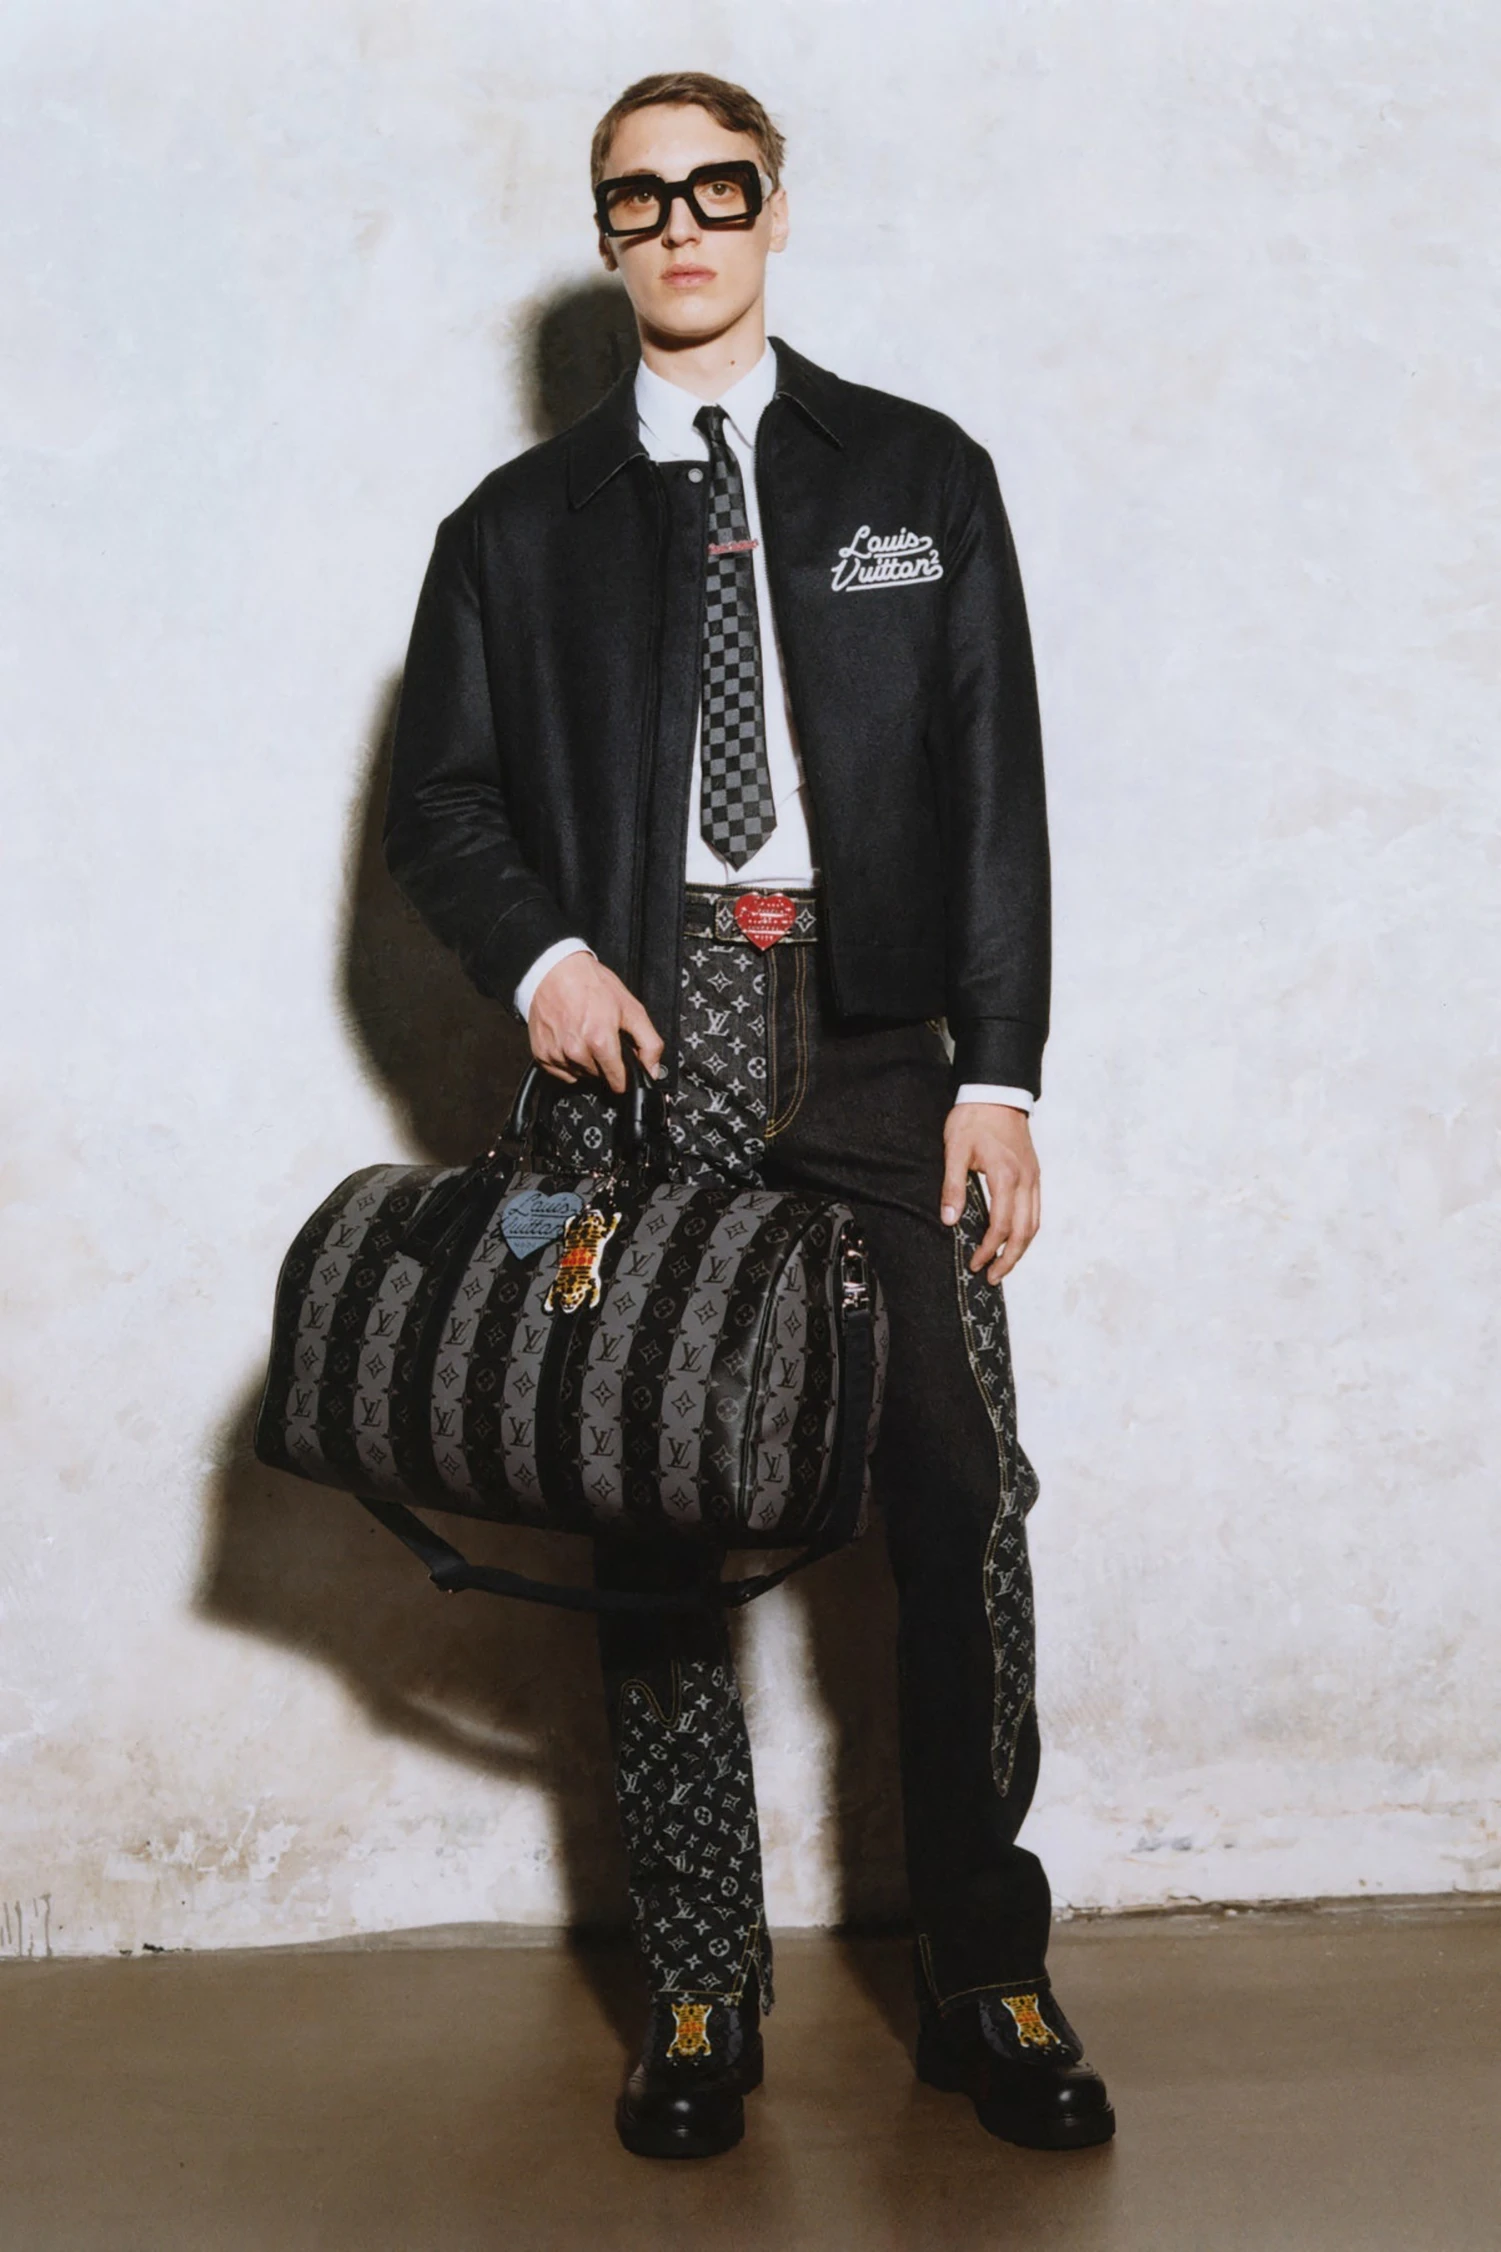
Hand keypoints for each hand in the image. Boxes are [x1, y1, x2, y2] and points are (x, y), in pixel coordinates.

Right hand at [527, 953, 664, 1094]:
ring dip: (586, 1063)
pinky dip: (568, 1062)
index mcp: (600, 1041)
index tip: (623, 1067)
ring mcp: (557, 1054)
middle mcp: (576, 1051)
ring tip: (585, 1035)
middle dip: (605, 1063)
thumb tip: (652, 1070)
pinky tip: (570, 1041)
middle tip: (602, 1038)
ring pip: (580, 1075)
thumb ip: (649, 1042)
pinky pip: (561, 1072)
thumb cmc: (591, 985)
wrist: (556, 971)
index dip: (625, 1075)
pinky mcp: (542, 1054)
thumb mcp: (632, 1008)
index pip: (618, 1081)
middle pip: (599, 1077)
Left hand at [940, 1104, 1039, 1283]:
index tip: (975, 1263)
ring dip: (1021, 1248)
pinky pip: (1036, 1210)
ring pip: (1035, 1223)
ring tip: (1005, 1265)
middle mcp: (1025, 1180)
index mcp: (1005, 1176)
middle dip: (1010, 1259)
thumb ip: (953, 1187)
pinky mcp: (1034, 1174)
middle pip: (1025, 1232)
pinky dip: (1028, 1230)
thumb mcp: (955, 1150)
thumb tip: (949, 1221)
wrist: (996, 1093)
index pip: (1001, 1226)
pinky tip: (1015, 1238)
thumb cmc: (973, 1119)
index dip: (988, 1249)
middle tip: (993, 1277)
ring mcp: (1033, 1177)